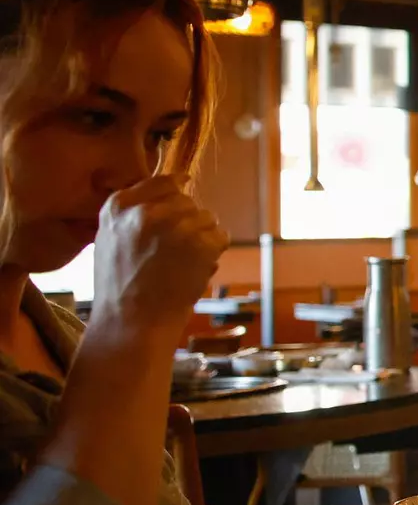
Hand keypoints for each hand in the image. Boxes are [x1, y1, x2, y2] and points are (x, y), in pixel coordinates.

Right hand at [89, 175, 228, 338]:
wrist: (132, 322)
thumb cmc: (120, 286)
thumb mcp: (110, 239)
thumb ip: (132, 213)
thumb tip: (169, 188)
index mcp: (119, 207)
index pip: (161, 182)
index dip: (176, 187)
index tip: (184, 187)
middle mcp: (147, 211)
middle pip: (186, 201)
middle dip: (187, 221)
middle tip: (175, 249)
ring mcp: (176, 226)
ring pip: (206, 218)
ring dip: (201, 236)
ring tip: (181, 263)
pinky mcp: (201, 243)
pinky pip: (220, 236)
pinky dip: (214, 251)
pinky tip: (195, 269)